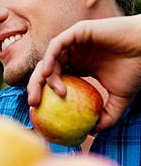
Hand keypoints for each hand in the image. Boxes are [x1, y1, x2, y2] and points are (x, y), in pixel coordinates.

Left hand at [27, 14, 140, 131]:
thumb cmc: (136, 70)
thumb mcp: (120, 99)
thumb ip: (106, 115)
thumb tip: (91, 133)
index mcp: (78, 68)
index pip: (53, 81)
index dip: (43, 95)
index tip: (39, 111)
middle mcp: (72, 55)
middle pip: (45, 71)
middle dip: (35, 87)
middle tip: (34, 104)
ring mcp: (72, 43)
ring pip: (49, 60)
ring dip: (45, 77)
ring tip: (54, 92)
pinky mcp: (76, 32)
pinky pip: (56, 45)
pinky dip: (49, 58)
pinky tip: (47, 73)